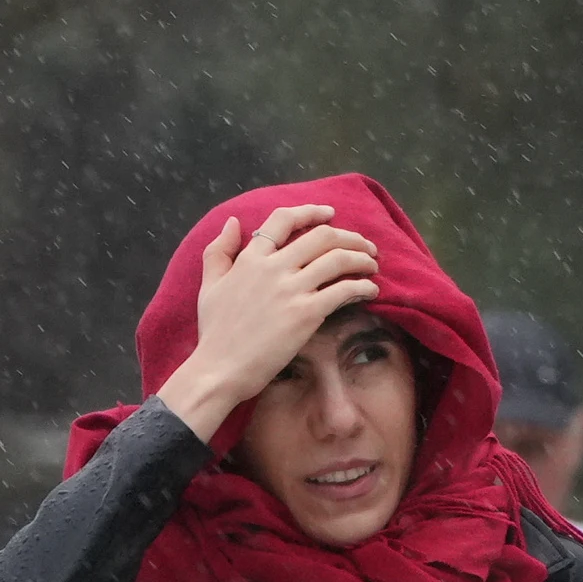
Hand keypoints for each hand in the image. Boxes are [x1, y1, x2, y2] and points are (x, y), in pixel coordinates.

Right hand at [157, 204, 379, 443]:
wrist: (219, 369)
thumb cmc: (214, 333)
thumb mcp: (209, 285)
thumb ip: (219, 252)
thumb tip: (234, 222)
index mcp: (252, 258)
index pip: (284, 219)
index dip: (311, 211)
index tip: (330, 213)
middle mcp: (274, 267)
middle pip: (322, 236)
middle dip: (350, 237)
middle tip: (365, 246)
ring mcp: (292, 289)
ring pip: (338, 259)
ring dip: (362, 258)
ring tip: (373, 265)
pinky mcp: (307, 313)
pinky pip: (344, 290)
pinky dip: (363, 286)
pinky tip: (371, 291)